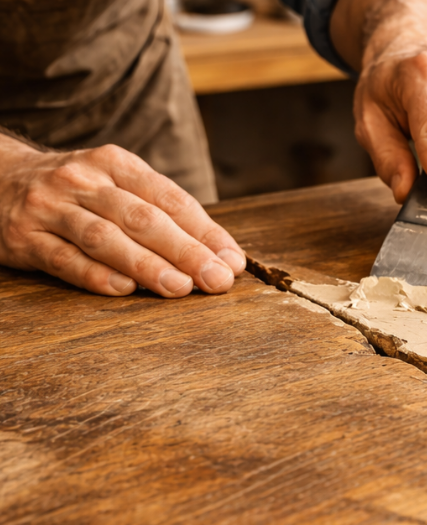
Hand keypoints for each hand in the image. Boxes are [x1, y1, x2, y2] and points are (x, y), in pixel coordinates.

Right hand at [0, 136, 244, 297]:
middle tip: (217, 279)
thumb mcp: (116, 185)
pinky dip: (96, 275)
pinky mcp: (24, 238)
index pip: (171, 199)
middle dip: (186, 251)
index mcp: (116, 165)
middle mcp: (84, 182)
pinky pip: (64, 259)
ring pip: (106, 238)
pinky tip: (124, 289)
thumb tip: (221, 254)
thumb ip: (162, 213)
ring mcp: (51, 208)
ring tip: (180, 287)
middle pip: (143, 218)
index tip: (233, 261)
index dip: (206, 232)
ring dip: (147, 265)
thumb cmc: (77, 192)